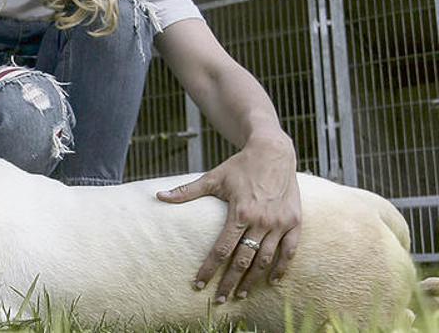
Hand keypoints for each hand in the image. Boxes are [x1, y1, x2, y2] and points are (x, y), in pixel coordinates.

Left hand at [157, 134, 300, 302]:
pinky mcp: (294, 222)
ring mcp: (279, 224)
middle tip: (219, 300)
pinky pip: (289, 251)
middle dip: (229, 282)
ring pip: (265, 260)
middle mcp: (261, 222)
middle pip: (242, 260)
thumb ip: (186, 192)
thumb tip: (159, 196)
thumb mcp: (213, 178)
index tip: (198, 284)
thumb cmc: (240, 166)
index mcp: (240, 213)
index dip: (209, 269)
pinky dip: (281, 268)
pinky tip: (272, 281)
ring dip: (253, 280)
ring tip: (241, 294)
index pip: (221, 249)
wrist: (274, 153)